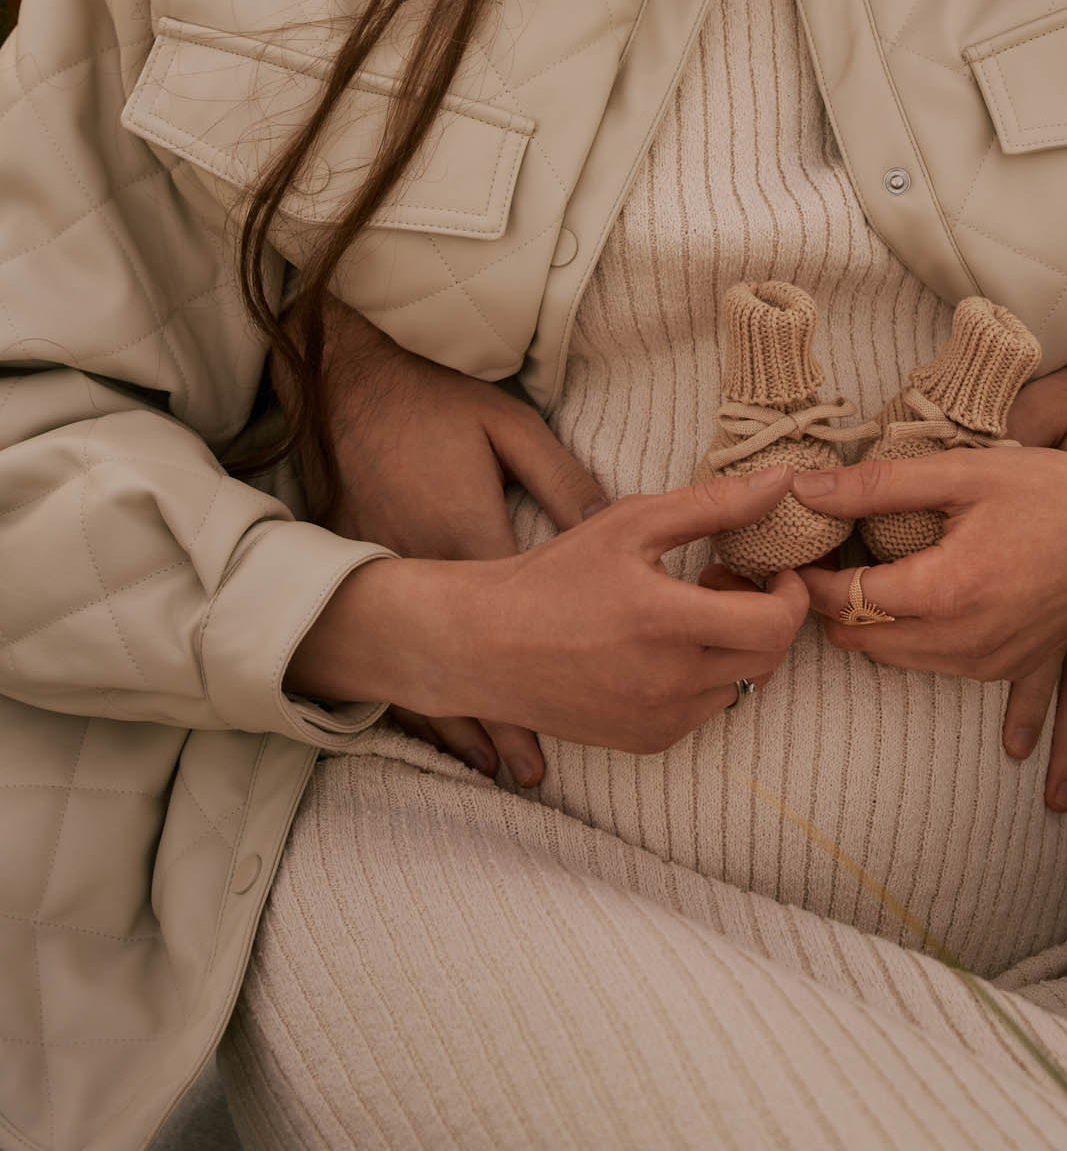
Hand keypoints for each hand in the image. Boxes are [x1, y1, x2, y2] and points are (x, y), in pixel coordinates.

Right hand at [289, 466, 810, 754]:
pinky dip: (706, 677)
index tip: (777, 568)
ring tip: (692, 609)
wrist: (483, 644)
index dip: (792, 594)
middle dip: (767, 616)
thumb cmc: (554, 574)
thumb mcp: (631, 521)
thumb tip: (785, 482)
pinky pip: (706, 710)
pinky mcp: (646, 743)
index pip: (775, 625)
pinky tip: (667, 644)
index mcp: (665, 622)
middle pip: (767, 659)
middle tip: (729, 580)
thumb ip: (714, 504)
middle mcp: (668, 683)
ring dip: (737, 648)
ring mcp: (658, 721)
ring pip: (741, 686)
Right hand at [308, 297, 609, 785]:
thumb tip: (626, 524)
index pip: (534, 620)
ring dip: (479, 722)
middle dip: (522, 719)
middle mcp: (435, 580)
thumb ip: (566, 481)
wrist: (341, 399)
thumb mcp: (510, 430)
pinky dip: (434, 706)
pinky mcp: (374, 591)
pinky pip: (402, 666)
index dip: (565, 667)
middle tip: (551, 765)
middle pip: (487, 666)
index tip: (592, 707)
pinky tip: (456, 734)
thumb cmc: (434, 408)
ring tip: (517, 766)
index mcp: (475, 538)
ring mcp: (397, 593)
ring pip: (440, 678)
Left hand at [793, 427, 1066, 683]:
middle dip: (832, 602)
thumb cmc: (1053, 490)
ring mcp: (987, 665)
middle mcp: (965, 644)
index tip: (796, 546)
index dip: (811, 576)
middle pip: (862, 640)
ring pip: (893, 659)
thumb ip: (878, 484)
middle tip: (821, 554)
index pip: (848, 600)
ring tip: (862, 565)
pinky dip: (907, 634)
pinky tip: (912, 586)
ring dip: (868, 621)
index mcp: (949, 593)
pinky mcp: (1004, 669)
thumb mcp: (962, 471)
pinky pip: (931, 663)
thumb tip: (805, 488)